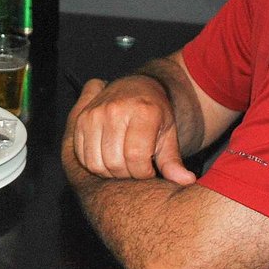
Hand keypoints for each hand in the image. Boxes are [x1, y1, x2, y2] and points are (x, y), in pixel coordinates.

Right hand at [63, 74, 195, 184]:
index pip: (136, 157)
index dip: (144, 173)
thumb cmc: (156, 114)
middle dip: (128, 175)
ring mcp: (95, 114)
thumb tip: (186, 181)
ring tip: (123, 165)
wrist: (136, 87)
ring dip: (110, 172)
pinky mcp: (81, 120)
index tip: (150, 171)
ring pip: (96, 163)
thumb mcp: (169, 134)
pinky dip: (95, 164)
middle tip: (136, 169)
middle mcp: (115, 110)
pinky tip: (109, 159)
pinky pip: (82, 156)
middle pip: (115, 163)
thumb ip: (173, 161)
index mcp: (142, 111)